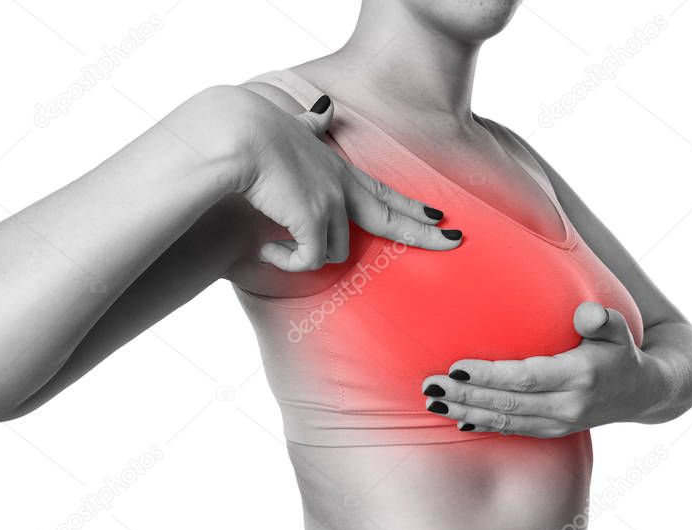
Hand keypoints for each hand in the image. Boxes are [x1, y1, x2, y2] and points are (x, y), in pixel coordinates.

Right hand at [229, 89, 462, 270]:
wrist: (237, 134)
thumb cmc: (255, 130)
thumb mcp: (293, 127)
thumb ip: (312, 124)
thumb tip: (325, 105)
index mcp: (337, 169)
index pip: (384, 193)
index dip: (411, 206)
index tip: (439, 215)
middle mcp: (341, 187)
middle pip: (392, 217)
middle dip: (425, 233)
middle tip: (454, 242)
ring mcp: (331, 204)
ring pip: (333, 251)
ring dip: (305, 254)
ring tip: (275, 245)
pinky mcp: (314, 221)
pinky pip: (308, 260)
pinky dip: (287, 261)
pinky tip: (268, 250)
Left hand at [420, 302, 659, 437]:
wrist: (644, 393)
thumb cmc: (621, 351)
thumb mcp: (619, 330)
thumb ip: (603, 320)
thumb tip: (587, 314)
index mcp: (580, 376)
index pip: (525, 378)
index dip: (489, 375)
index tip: (456, 367)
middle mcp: (568, 405)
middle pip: (507, 402)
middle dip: (465, 395)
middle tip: (429, 385)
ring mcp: (560, 422)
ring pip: (505, 420)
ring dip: (465, 411)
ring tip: (432, 400)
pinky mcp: (554, 431)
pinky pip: (513, 430)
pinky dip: (484, 425)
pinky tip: (457, 418)